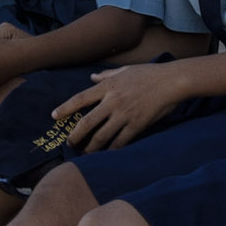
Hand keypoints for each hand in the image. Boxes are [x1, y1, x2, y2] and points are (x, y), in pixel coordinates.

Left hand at [52, 64, 181, 152]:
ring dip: (91, 147)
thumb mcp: (125, 70)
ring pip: (101, 136)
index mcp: (108, 86)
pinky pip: (120, 141)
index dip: (65, 108)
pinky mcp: (137, 125)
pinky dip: (112, 150)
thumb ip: (106, 75)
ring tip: (85, 153)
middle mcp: (113, 101)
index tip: (54, 116)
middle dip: (75, 136)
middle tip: (69, 144)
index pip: (80, 99)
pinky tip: (106, 155)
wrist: (172, 81)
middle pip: (87, 122)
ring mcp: (124, 115)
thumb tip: (91, 77)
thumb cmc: (149, 73)